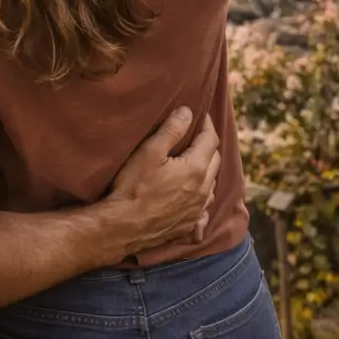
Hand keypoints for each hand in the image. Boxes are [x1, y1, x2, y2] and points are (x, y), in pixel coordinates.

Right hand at [96, 109, 220, 263]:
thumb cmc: (134, 186)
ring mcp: (197, 211)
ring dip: (207, 169)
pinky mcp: (189, 225)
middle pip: (215, 160)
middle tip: (196, 134)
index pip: (210, 139)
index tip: (200, 114)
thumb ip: (171, 129)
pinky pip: (205, 207)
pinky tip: (193, 193)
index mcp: (195, 169)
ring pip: (212, 184)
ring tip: (194, 160)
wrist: (123, 227)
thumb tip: (188, 112)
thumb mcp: (149, 151)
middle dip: (208, 144)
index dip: (206, 124)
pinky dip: (203, 194)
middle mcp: (203, 190)